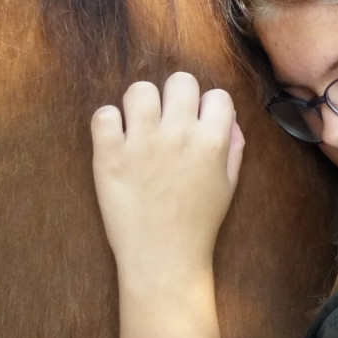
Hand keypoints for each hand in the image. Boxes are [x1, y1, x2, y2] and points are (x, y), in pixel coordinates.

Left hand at [91, 72, 244, 284]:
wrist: (163, 257)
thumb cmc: (199, 222)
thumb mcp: (230, 184)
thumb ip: (233, 146)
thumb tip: (227, 118)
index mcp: (213, 141)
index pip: (217, 95)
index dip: (209, 108)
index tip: (199, 123)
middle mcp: (179, 134)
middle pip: (180, 80)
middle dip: (176, 96)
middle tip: (168, 119)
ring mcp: (142, 143)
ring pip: (139, 89)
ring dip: (141, 104)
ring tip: (138, 125)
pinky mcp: (109, 155)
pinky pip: (103, 115)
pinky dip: (108, 122)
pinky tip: (115, 139)